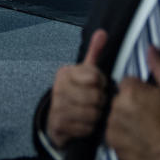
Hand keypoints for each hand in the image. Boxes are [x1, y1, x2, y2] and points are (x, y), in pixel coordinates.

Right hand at [47, 29, 109, 148]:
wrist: (58, 119)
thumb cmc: (77, 92)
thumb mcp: (85, 72)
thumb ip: (94, 52)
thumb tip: (102, 32)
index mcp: (65, 73)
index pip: (95, 76)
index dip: (102, 82)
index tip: (100, 85)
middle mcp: (58, 89)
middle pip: (95, 96)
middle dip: (101, 101)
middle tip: (99, 101)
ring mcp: (57, 107)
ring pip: (91, 113)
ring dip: (96, 115)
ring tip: (94, 112)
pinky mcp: (58, 125)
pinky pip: (86, 128)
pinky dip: (90, 128)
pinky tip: (87, 123)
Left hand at [105, 47, 159, 159]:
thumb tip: (150, 48)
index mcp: (130, 92)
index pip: (127, 83)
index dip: (139, 91)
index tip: (150, 100)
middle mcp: (117, 109)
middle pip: (118, 100)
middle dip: (129, 104)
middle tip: (148, 115)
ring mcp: (112, 128)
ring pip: (114, 117)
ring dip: (124, 120)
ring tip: (143, 128)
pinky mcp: (112, 145)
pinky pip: (113, 134)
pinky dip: (122, 136)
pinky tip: (137, 139)